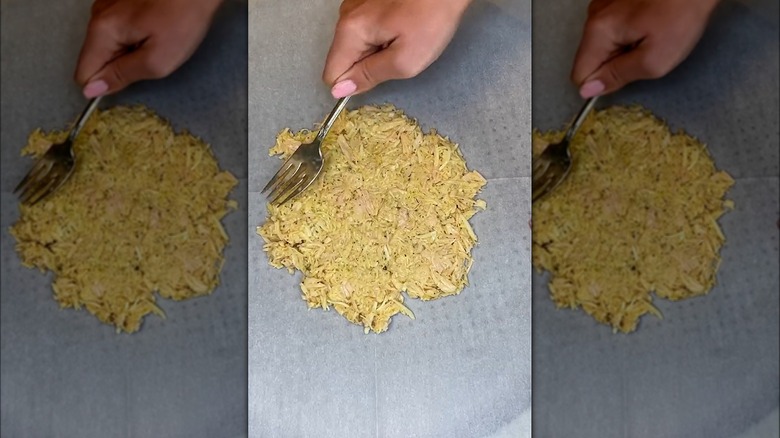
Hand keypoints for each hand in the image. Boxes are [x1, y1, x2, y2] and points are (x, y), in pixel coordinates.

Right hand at [74, 0, 222, 97]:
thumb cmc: (184, 18)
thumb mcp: (157, 60)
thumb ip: (122, 76)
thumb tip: (93, 90)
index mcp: (102, 30)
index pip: (84, 73)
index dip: (106, 85)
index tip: (131, 78)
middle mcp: (97, 14)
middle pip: (97, 58)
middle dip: (122, 66)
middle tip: (151, 56)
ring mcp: (107, 5)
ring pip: (110, 45)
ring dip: (130, 51)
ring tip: (156, 39)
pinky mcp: (120, 1)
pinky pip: (120, 30)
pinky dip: (136, 35)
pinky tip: (155, 28)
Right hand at [322, 0, 471, 98]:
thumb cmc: (432, 19)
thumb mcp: (405, 60)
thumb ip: (370, 76)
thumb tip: (340, 90)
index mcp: (350, 31)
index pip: (332, 75)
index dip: (353, 84)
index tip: (379, 77)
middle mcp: (345, 15)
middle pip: (345, 58)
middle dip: (368, 65)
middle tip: (397, 54)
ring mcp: (355, 4)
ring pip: (356, 44)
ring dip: (376, 50)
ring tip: (403, 38)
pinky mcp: (367, 0)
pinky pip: (366, 29)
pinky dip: (382, 34)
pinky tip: (401, 26)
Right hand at [571, 0, 719, 97]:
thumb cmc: (682, 14)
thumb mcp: (654, 60)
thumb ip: (618, 77)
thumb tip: (588, 90)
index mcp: (599, 31)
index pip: (580, 75)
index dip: (602, 82)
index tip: (627, 75)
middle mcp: (594, 15)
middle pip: (592, 58)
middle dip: (615, 63)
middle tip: (645, 52)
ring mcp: (603, 3)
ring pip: (602, 43)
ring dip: (623, 47)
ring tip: (651, 34)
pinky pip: (612, 27)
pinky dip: (628, 31)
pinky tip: (649, 22)